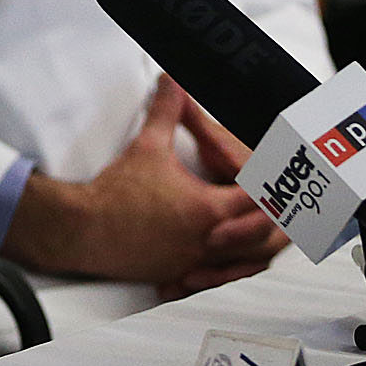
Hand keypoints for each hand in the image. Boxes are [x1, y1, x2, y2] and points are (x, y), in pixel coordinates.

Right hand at [0, 77, 289, 297]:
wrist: (83, 229)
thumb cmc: (115, 194)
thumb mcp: (147, 145)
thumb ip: (167, 112)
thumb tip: (172, 84)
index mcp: (209, 207)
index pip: (259, 199)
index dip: (270, 188)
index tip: (275, 179)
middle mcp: (208, 239)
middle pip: (261, 238)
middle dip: (271, 224)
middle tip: (281, 213)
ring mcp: (192, 261)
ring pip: (240, 266)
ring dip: (252, 252)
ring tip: (255, 240)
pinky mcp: (175, 274)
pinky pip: (211, 280)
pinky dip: (221, 273)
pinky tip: (219, 266)